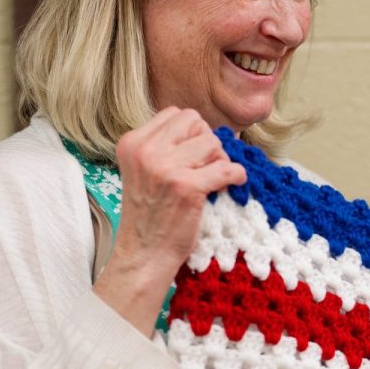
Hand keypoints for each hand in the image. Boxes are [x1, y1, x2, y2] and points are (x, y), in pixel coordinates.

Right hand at [93, 107, 246, 335]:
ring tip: (213, 180)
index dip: (192, 132)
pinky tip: (234, 184)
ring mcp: (165, 168)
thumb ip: (164, 147)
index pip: (175, 114)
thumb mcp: (143, 171)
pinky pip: (226, 168)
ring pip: (212, 142)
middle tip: (207, 166)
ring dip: (220, 160)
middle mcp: (145, 151)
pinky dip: (237, 175)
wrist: (144, 254)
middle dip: (207, 141)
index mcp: (132, 143)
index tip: (195, 155)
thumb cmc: (149, 216)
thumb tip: (204, 129)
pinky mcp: (187, 187)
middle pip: (195, 122)